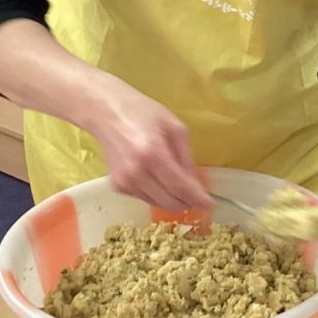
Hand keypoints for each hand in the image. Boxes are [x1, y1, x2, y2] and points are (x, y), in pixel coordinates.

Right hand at [85, 79, 208, 211]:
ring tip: (175, 181)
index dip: (198, 199)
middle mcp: (137, 173)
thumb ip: (186, 157)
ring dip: (172, 198)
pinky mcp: (117, 186)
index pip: (180, 187)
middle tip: (196, 195)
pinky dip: (157, 193)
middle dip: (187, 202)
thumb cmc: (143, 113)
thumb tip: (195, 183)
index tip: (212, 205)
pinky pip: (145, 198)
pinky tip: (155, 176)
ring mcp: (125, 182)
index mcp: (153, 154)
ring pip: (158, 204)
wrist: (106, 113)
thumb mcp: (174, 127)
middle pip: (170, 202)